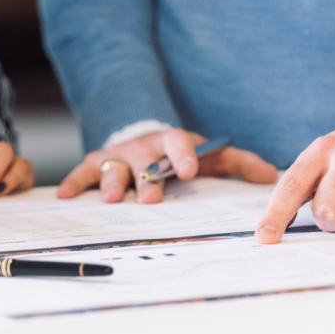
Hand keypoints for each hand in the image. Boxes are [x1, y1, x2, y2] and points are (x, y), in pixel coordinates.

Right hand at [58, 128, 277, 202]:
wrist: (144, 133)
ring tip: (109, 200)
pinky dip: (74, 182)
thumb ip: (237, 162)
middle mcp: (144, 148)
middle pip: (144, 163)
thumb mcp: (210, 154)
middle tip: (149, 199)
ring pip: (113, 168)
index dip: (183, 155)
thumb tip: (269, 175)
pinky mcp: (97, 162)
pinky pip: (83, 171)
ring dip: (110, 183)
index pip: (179, 144)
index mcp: (172, 143)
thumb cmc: (180, 152)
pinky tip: (65, 196)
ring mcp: (119, 155)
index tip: (189, 170)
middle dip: (145, 181)